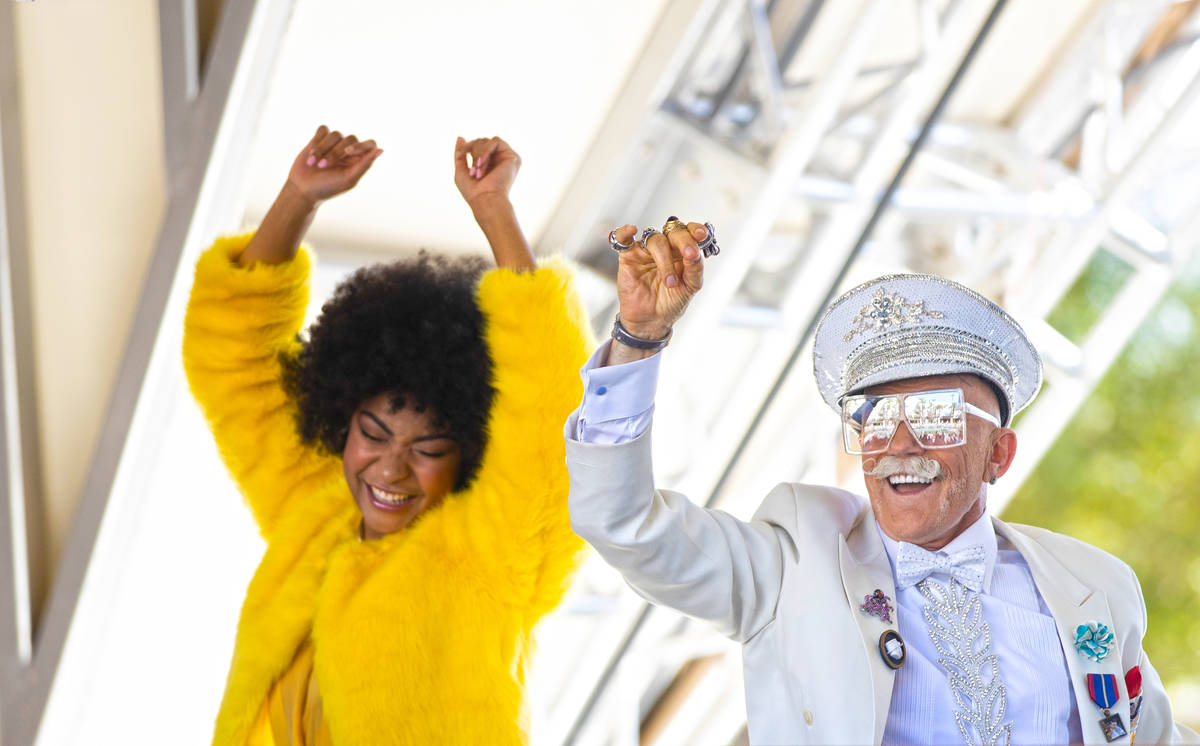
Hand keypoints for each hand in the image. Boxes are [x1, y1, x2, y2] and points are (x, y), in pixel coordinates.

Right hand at [287, 125, 381, 204]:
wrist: (302, 189)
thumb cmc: (327, 187)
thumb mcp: (348, 179)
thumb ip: (365, 165)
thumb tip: (381, 150)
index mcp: (359, 160)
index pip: (370, 144)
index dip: (360, 145)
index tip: (347, 152)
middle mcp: (348, 150)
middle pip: (350, 139)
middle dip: (335, 153)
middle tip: (323, 167)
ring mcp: (334, 143)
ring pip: (335, 134)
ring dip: (322, 149)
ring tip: (313, 164)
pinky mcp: (320, 139)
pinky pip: (323, 129)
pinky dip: (316, 142)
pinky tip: (310, 155)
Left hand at [454, 136, 519, 210]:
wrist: (485, 200)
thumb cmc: (473, 191)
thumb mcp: (460, 170)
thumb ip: (461, 154)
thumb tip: (460, 136)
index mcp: (489, 163)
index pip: (477, 145)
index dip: (467, 147)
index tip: (460, 155)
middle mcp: (499, 160)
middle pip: (481, 140)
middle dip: (472, 151)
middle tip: (472, 170)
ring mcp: (506, 158)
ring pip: (487, 140)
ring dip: (478, 153)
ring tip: (478, 170)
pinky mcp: (513, 157)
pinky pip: (495, 141)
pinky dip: (485, 151)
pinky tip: (482, 163)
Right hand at [612, 220, 709, 339]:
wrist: (651, 321)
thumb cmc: (671, 302)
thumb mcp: (690, 287)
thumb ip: (695, 268)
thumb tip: (695, 252)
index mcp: (682, 251)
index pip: (690, 232)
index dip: (696, 229)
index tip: (702, 235)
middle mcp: (666, 247)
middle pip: (674, 231)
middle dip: (684, 241)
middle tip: (689, 254)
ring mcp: (646, 251)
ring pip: (655, 239)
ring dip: (664, 259)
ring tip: (669, 282)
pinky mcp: (628, 256)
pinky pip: (623, 239)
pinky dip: (625, 232)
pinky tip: (632, 231)